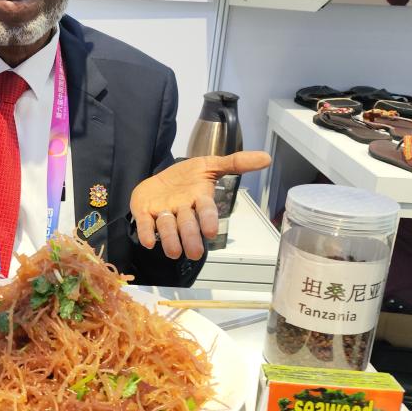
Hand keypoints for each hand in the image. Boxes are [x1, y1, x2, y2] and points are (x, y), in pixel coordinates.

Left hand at [130, 151, 271, 259]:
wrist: (159, 178)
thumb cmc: (187, 176)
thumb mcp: (210, 164)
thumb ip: (235, 162)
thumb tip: (266, 158)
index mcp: (199, 198)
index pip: (206, 210)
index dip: (209, 220)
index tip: (211, 233)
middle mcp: (182, 209)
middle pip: (187, 224)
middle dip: (191, 238)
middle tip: (195, 253)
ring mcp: (163, 212)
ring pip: (167, 227)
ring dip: (170, 240)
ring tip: (174, 252)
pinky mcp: (145, 212)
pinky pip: (146, 224)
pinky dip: (147, 232)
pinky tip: (149, 242)